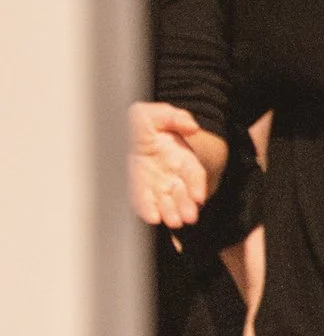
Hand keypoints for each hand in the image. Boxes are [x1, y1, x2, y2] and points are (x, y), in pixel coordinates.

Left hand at [130, 101, 209, 228]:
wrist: (112, 131)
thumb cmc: (137, 122)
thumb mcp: (153, 113)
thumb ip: (175, 117)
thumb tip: (193, 128)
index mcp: (180, 155)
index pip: (194, 172)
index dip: (198, 185)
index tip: (199, 197)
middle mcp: (170, 173)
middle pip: (183, 192)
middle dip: (186, 205)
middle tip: (189, 217)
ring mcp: (155, 184)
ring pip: (167, 201)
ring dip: (171, 212)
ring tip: (173, 222)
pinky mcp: (138, 191)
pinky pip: (144, 203)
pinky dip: (149, 211)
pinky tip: (153, 218)